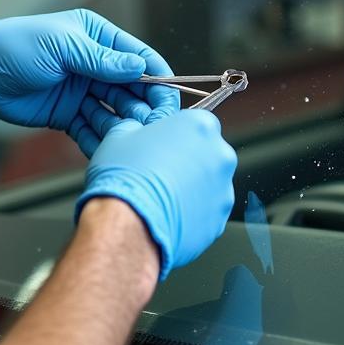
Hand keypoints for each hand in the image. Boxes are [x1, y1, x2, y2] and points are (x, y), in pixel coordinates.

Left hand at [0, 9, 178, 155]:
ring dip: (126, 124)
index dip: (156, 76)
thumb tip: (139, 67)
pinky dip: (102, 138)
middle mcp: (94, 64)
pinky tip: (111, 148)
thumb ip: (102, 60)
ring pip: (115, 111)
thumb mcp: (62, 47)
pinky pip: (93, 129)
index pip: (138, 57)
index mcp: (97, 37)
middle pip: (132, 88)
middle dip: (145, 106)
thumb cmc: (16, 46)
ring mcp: (83, 91)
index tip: (170, 97)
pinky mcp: (69, 114)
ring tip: (134, 138)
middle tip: (154, 125)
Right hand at [74, 103, 236, 279]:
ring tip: (161, 195)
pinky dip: (191, 213)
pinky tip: (167, 213)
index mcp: (200, 126)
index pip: (196, 122)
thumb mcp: (120, 135)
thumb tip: (136, 133)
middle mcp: (220, 156)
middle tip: (160, 169)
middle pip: (207, 153)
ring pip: (209, 185)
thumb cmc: (126, 177)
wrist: (128, 223)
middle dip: (188, 160)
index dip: (177, 134)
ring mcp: (223, 191)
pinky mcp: (219, 222)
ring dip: (191, 187)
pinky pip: (206, 212)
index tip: (164, 143)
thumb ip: (138, 128)